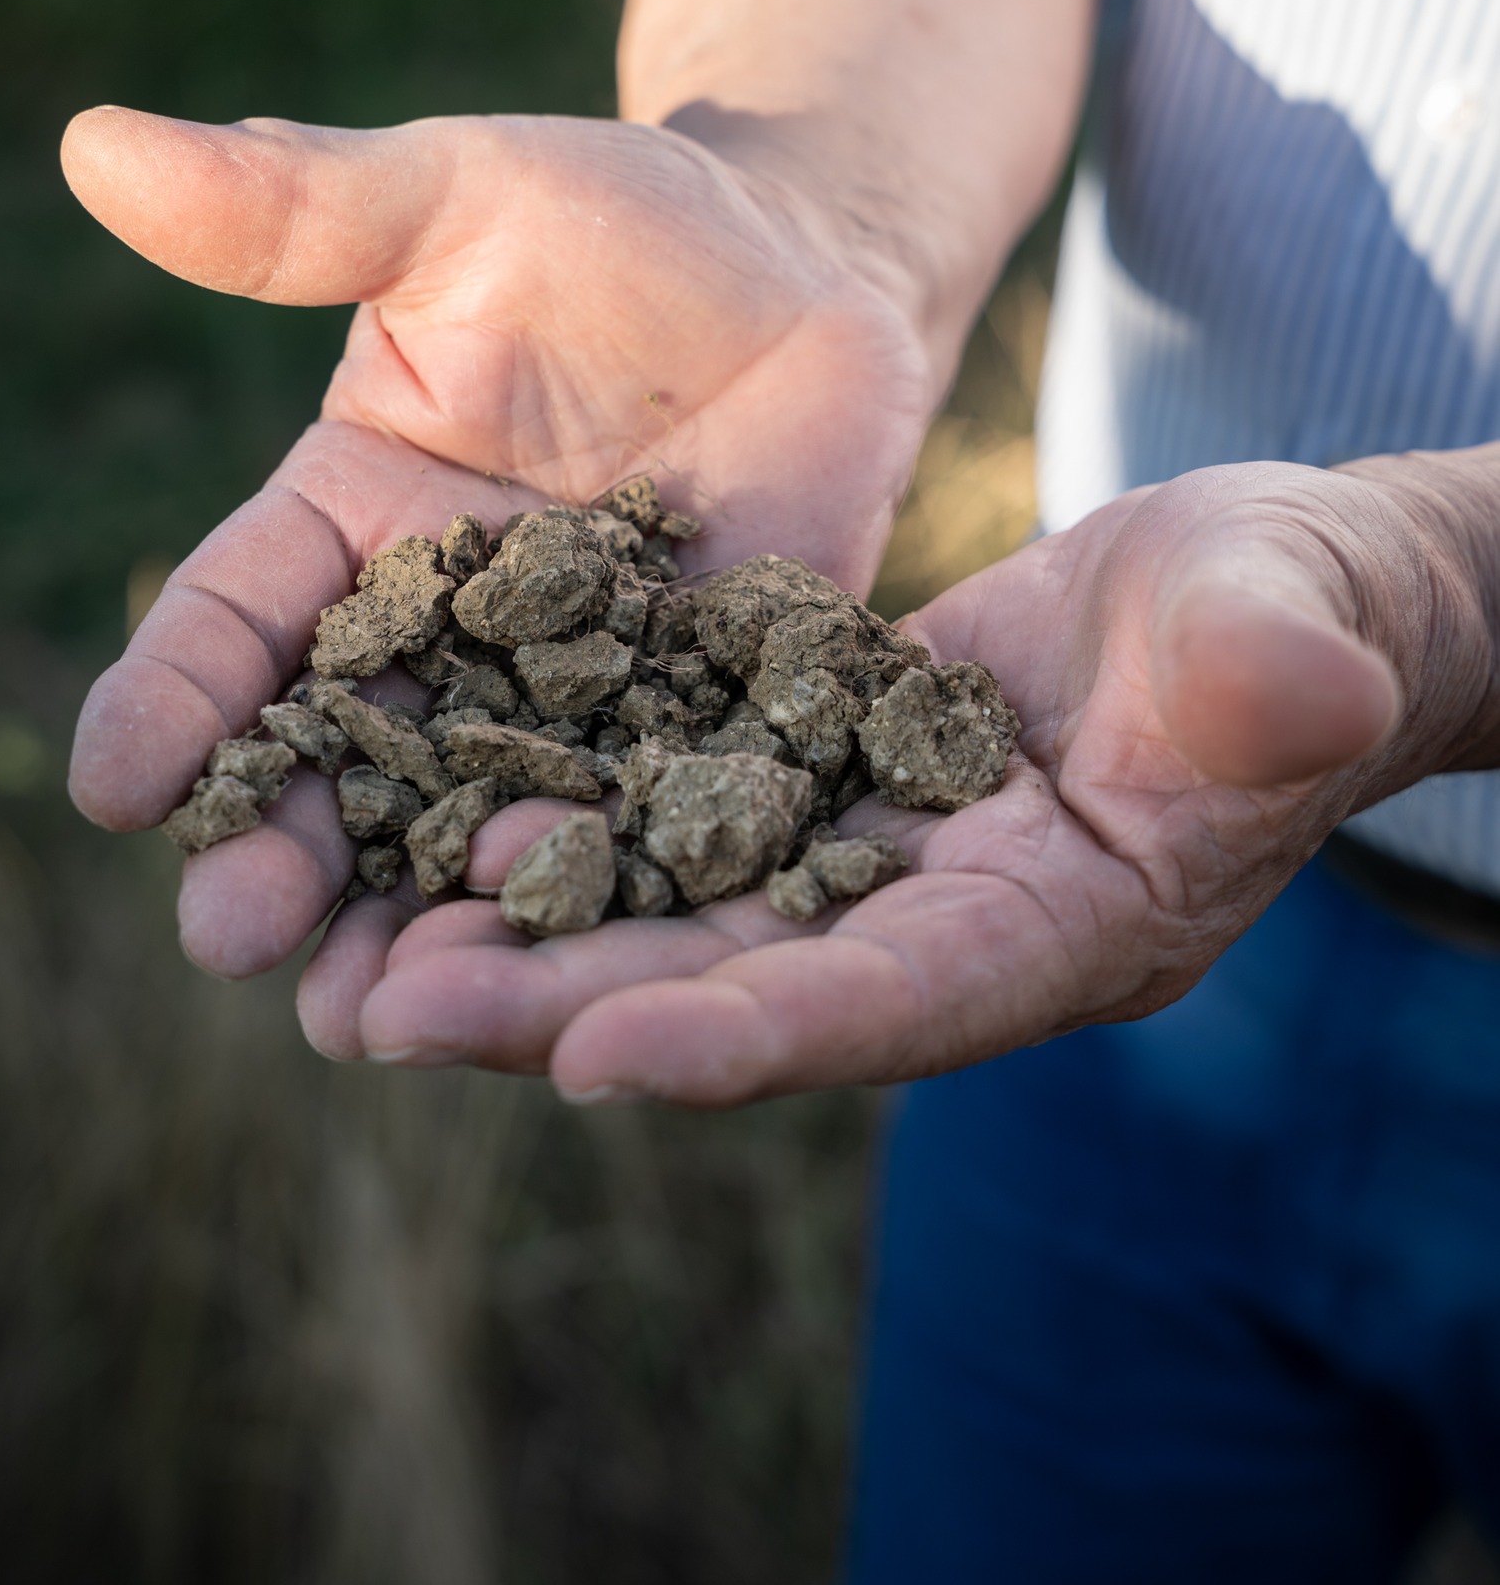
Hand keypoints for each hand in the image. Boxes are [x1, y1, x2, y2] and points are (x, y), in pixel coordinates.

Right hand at [64, 105, 938, 975]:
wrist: (811, 273)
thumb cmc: (626, 221)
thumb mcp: (460, 200)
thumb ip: (301, 207)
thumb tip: (94, 146)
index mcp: (352, 520)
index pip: (237, 621)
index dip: (174, 699)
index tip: (115, 784)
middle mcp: (445, 633)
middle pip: (340, 760)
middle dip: (279, 852)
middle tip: (226, 940)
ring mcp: (574, 695)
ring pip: (472, 828)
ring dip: (414, 922)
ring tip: (362, 1019)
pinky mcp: (699, 724)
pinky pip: (642, 822)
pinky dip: (602, 898)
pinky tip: (572, 977)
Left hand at [327, 455, 1495, 1100]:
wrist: (1241, 596)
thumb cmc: (1294, 610)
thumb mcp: (1285, 624)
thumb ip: (1271, 669)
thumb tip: (1292, 686)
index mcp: (1056, 926)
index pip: (893, 1002)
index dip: (754, 1034)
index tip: (598, 1060)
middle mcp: (935, 921)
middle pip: (741, 983)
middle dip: (573, 1006)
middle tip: (391, 1016)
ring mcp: (867, 854)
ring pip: (679, 906)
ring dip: (530, 930)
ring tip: (362, 942)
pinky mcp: (815, 769)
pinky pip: (677, 803)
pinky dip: (568, 818)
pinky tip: (437, 808)